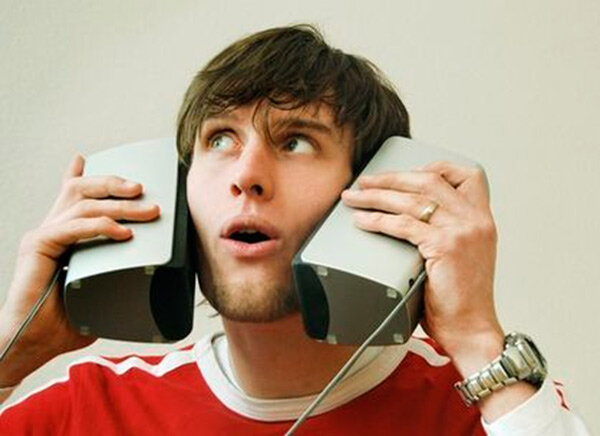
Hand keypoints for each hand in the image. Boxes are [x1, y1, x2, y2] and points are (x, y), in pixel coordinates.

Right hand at [0, 154, 159, 386]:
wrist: (33, 343)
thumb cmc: (66, 321)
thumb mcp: (100, 291)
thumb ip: (116, 276)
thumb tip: (146, 279)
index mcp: (62, 236)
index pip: (71, 196)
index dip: (83, 176)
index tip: (91, 162)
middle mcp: (51, 229)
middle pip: (81, 189)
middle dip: (114, 183)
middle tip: (143, 189)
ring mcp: (43, 235)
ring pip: (83, 203)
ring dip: (121, 206)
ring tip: (148, 212)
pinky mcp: (38, 246)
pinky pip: (74, 227)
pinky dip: (102, 226)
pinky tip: (123, 233)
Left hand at [341, 161, 503, 374]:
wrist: (471, 330)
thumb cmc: (459, 300)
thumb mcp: (460, 257)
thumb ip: (442, 234)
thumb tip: (404, 220)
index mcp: (481, 219)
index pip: (468, 175)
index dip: (436, 166)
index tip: (407, 171)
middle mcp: (475, 220)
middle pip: (429, 179)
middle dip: (392, 177)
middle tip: (366, 181)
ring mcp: (462, 231)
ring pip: (412, 199)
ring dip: (377, 195)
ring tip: (354, 198)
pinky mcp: (446, 246)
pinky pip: (404, 225)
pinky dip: (378, 220)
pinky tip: (362, 221)